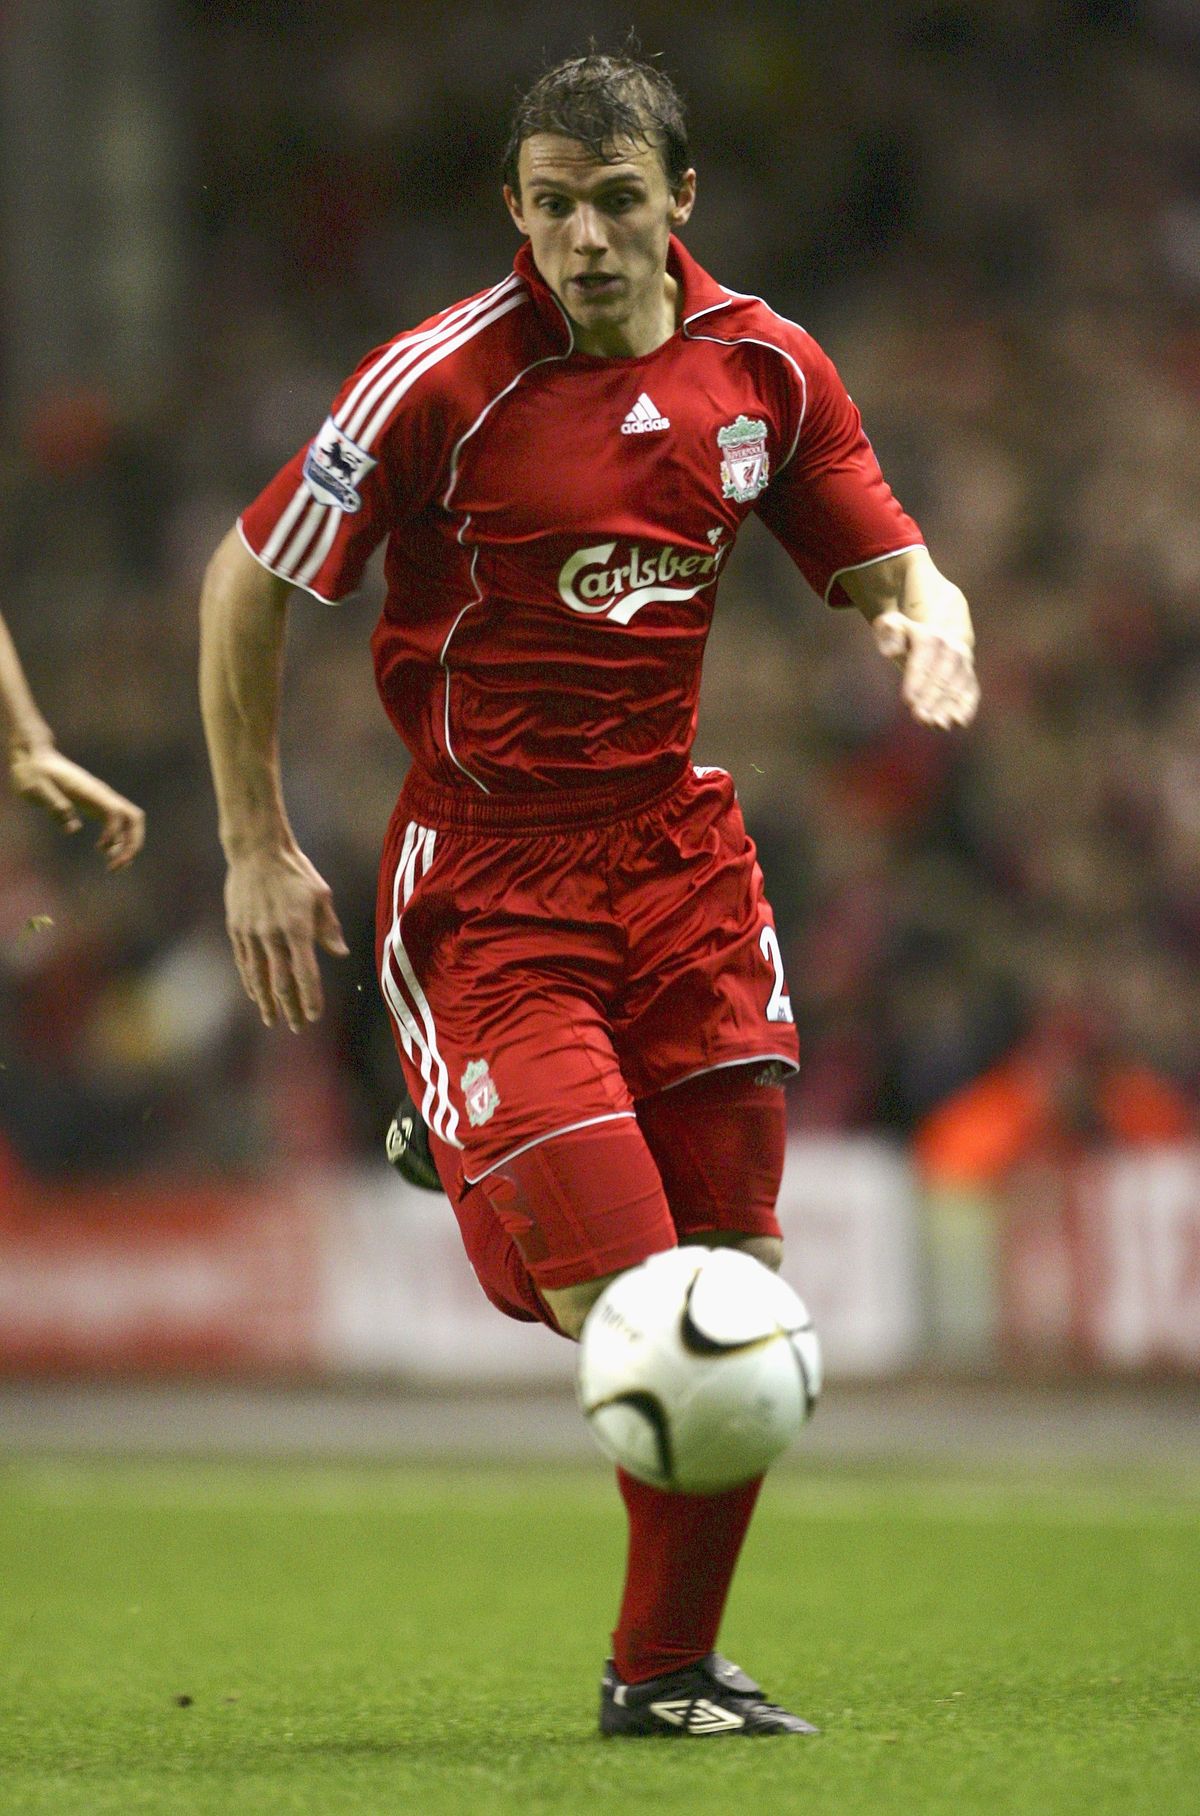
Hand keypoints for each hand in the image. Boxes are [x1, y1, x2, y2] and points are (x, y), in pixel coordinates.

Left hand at [9, 745, 144, 867]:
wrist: (36, 760)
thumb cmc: (35, 773)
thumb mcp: (37, 786)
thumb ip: (54, 803)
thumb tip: (72, 826)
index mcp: (91, 792)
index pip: (115, 812)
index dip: (113, 833)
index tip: (100, 849)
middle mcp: (102, 796)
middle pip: (134, 818)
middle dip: (132, 843)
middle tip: (118, 865)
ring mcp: (102, 801)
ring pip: (130, 823)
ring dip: (128, 846)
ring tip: (114, 867)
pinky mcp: (96, 806)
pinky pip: (118, 825)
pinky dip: (117, 842)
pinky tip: (105, 853)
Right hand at [224, 844, 348, 1030]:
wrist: (257, 850)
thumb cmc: (295, 871)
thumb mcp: (320, 895)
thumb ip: (328, 928)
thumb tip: (341, 954)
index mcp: (298, 928)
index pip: (306, 974)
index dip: (311, 998)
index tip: (315, 1016)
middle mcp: (272, 935)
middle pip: (281, 983)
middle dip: (290, 1008)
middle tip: (297, 1027)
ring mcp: (251, 933)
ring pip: (259, 977)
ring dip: (267, 1002)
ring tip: (273, 1020)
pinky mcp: (237, 929)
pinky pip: (244, 963)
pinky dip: (250, 982)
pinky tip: (256, 994)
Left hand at [872, 610, 979, 729]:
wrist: (938, 638)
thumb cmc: (907, 638)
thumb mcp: (892, 626)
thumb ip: (888, 631)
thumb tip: (889, 651)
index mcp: (930, 638)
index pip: (923, 661)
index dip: (916, 681)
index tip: (908, 700)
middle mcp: (951, 650)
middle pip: (942, 677)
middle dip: (931, 698)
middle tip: (919, 717)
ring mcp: (963, 665)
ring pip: (957, 688)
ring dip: (947, 707)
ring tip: (937, 724)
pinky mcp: (970, 680)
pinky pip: (971, 694)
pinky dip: (967, 708)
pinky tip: (959, 722)